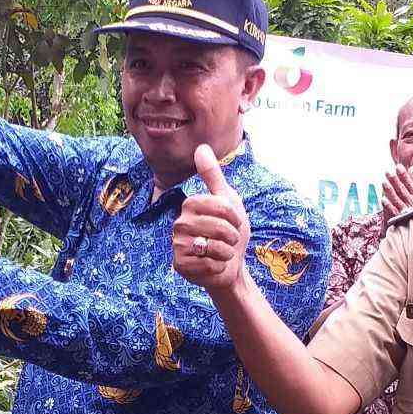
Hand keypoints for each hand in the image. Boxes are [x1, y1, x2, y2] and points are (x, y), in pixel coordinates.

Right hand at [172, 145, 249, 293]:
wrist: (230, 266)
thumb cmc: (230, 233)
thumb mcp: (228, 201)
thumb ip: (213, 176)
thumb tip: (201, 147)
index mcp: (190, 204)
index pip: (220, 205)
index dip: (234, 216)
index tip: (233, 221)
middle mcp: (179, 223)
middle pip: (219, 226)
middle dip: (232, 236)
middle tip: (227, 240)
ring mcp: (178, 245)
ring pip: (214, 246)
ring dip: (226, 252)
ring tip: (221, 252)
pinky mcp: (181, 265)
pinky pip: (209, 264)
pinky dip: (219, 266)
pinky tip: (213, 265)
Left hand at [380, 163, 412, 220]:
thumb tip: (412, 168)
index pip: (410, 183)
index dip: (404, 175)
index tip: (398, 167)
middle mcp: (412, 201)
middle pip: (402, 190)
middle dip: (395, 181)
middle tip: (387, 172)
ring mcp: (406, 210)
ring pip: (397, 199)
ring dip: (390, 191)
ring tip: (384, 183)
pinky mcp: (401, 218)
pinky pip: (394, 212)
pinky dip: (389, 206)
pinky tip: (383, 199)